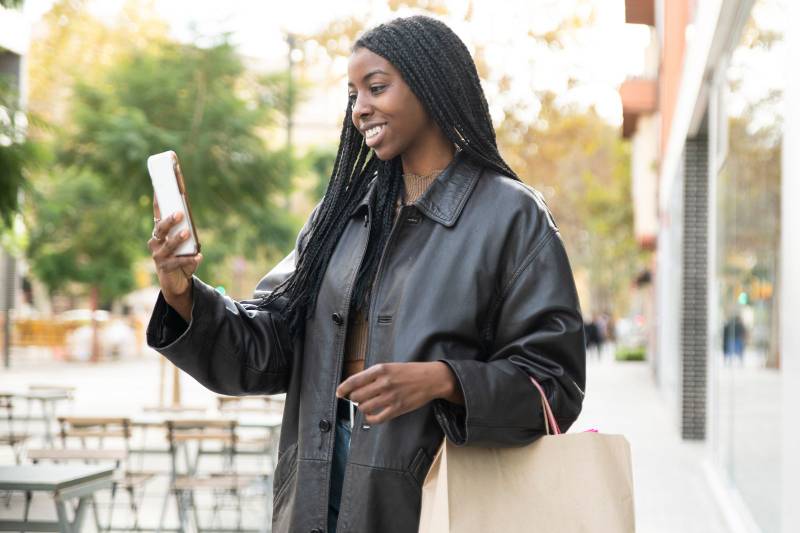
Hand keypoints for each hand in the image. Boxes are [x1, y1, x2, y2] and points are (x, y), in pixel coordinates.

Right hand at [148, 198, 201, 320]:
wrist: (176, 281)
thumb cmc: (181, 256)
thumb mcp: (186, 243)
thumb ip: (187, 234)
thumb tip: (190, 227)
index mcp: (159, 232)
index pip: (158, 213)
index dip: (158, 200)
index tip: (160, 186)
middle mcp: (155, 242)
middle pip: (160, 228)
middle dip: (170, 221)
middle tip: (180, 214)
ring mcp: (158, 255)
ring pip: (167, 245)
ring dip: (177, 238)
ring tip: (187, 233)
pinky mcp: (165, 267)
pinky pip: (177, 262)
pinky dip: (189, 259)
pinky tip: (199, 256)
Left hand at [335, 362, 461, 424]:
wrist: (430, 379)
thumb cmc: (409, 372)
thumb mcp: (389, 366)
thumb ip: (373, 375)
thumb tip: (355, 384)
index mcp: (380, 370)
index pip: (354, 380)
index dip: (343, 388)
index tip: (339, 393)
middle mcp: (383, 383)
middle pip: (357, 396)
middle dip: (354, 398)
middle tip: (359, 398)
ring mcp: (390, 397)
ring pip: (364, 407)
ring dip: (362, 407)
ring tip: (367, 405)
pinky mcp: (397, 409)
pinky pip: (376, 418)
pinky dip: (370, 418)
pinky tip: (372, 415)